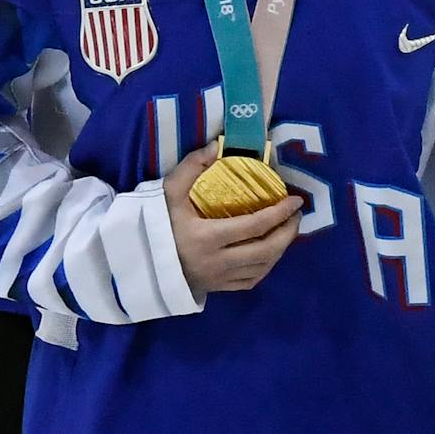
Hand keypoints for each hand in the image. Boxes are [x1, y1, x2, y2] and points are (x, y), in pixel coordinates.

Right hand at [163, 143, 304, 295]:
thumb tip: (217, 145)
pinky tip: (269, 253)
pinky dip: (266, 267)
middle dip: (288, 233)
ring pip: (262, 268)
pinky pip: (250, 281)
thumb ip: (192, 165)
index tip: (295, 201)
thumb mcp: (168, 190)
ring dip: (280, 250)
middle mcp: (218, 262)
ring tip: (287, 231)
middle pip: (266, 251)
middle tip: (296, 216)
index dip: (279, 213)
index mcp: (207, 237)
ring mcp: (218, 279)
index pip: (255, 226)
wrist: (137, 260)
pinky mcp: (216, 288)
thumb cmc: (155, 223)